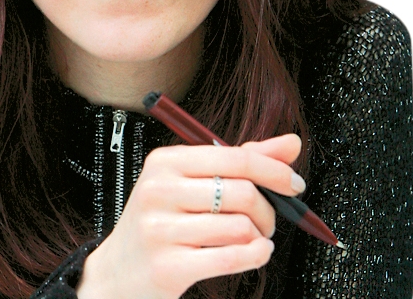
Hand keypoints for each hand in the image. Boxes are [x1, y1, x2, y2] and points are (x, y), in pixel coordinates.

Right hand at [76, 134, 303, 298]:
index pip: (234, 157)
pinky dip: (255, 255)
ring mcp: (160, 228)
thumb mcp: (192, 181)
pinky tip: (256, 252)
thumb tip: (292, 143)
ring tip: (253, 237)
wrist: (118, 270)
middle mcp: (159, 189)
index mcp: (166, 161)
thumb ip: (242, 160)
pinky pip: (232, 258)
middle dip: (269, 210)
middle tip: (268, 219)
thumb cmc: (163, 219)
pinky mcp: (167, 266)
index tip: (293, 183)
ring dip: (260, 236)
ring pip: (240, 227)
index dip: (273, 170)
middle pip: (242, 192)